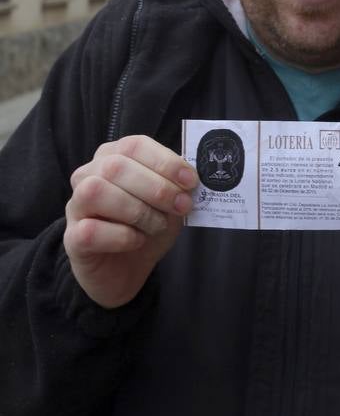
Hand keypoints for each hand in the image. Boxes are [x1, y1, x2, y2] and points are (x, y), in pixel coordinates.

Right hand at [64, 136, 197, 308]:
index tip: (190, 180)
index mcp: (112, 157)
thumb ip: (176, 185)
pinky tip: (138, 240)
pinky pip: (91, 230)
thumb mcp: (168, 202)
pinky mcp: (72, 238)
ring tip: (158, 225)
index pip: (134, 145)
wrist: (127, 270)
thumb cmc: (147, 226)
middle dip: (156, 187)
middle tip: (181, 206)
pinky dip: (122, 236)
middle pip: (116, 166)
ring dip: (137, 210)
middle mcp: (88, 175)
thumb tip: (192, 176)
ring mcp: (76, 206)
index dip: (164, 161)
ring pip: (96, 191)